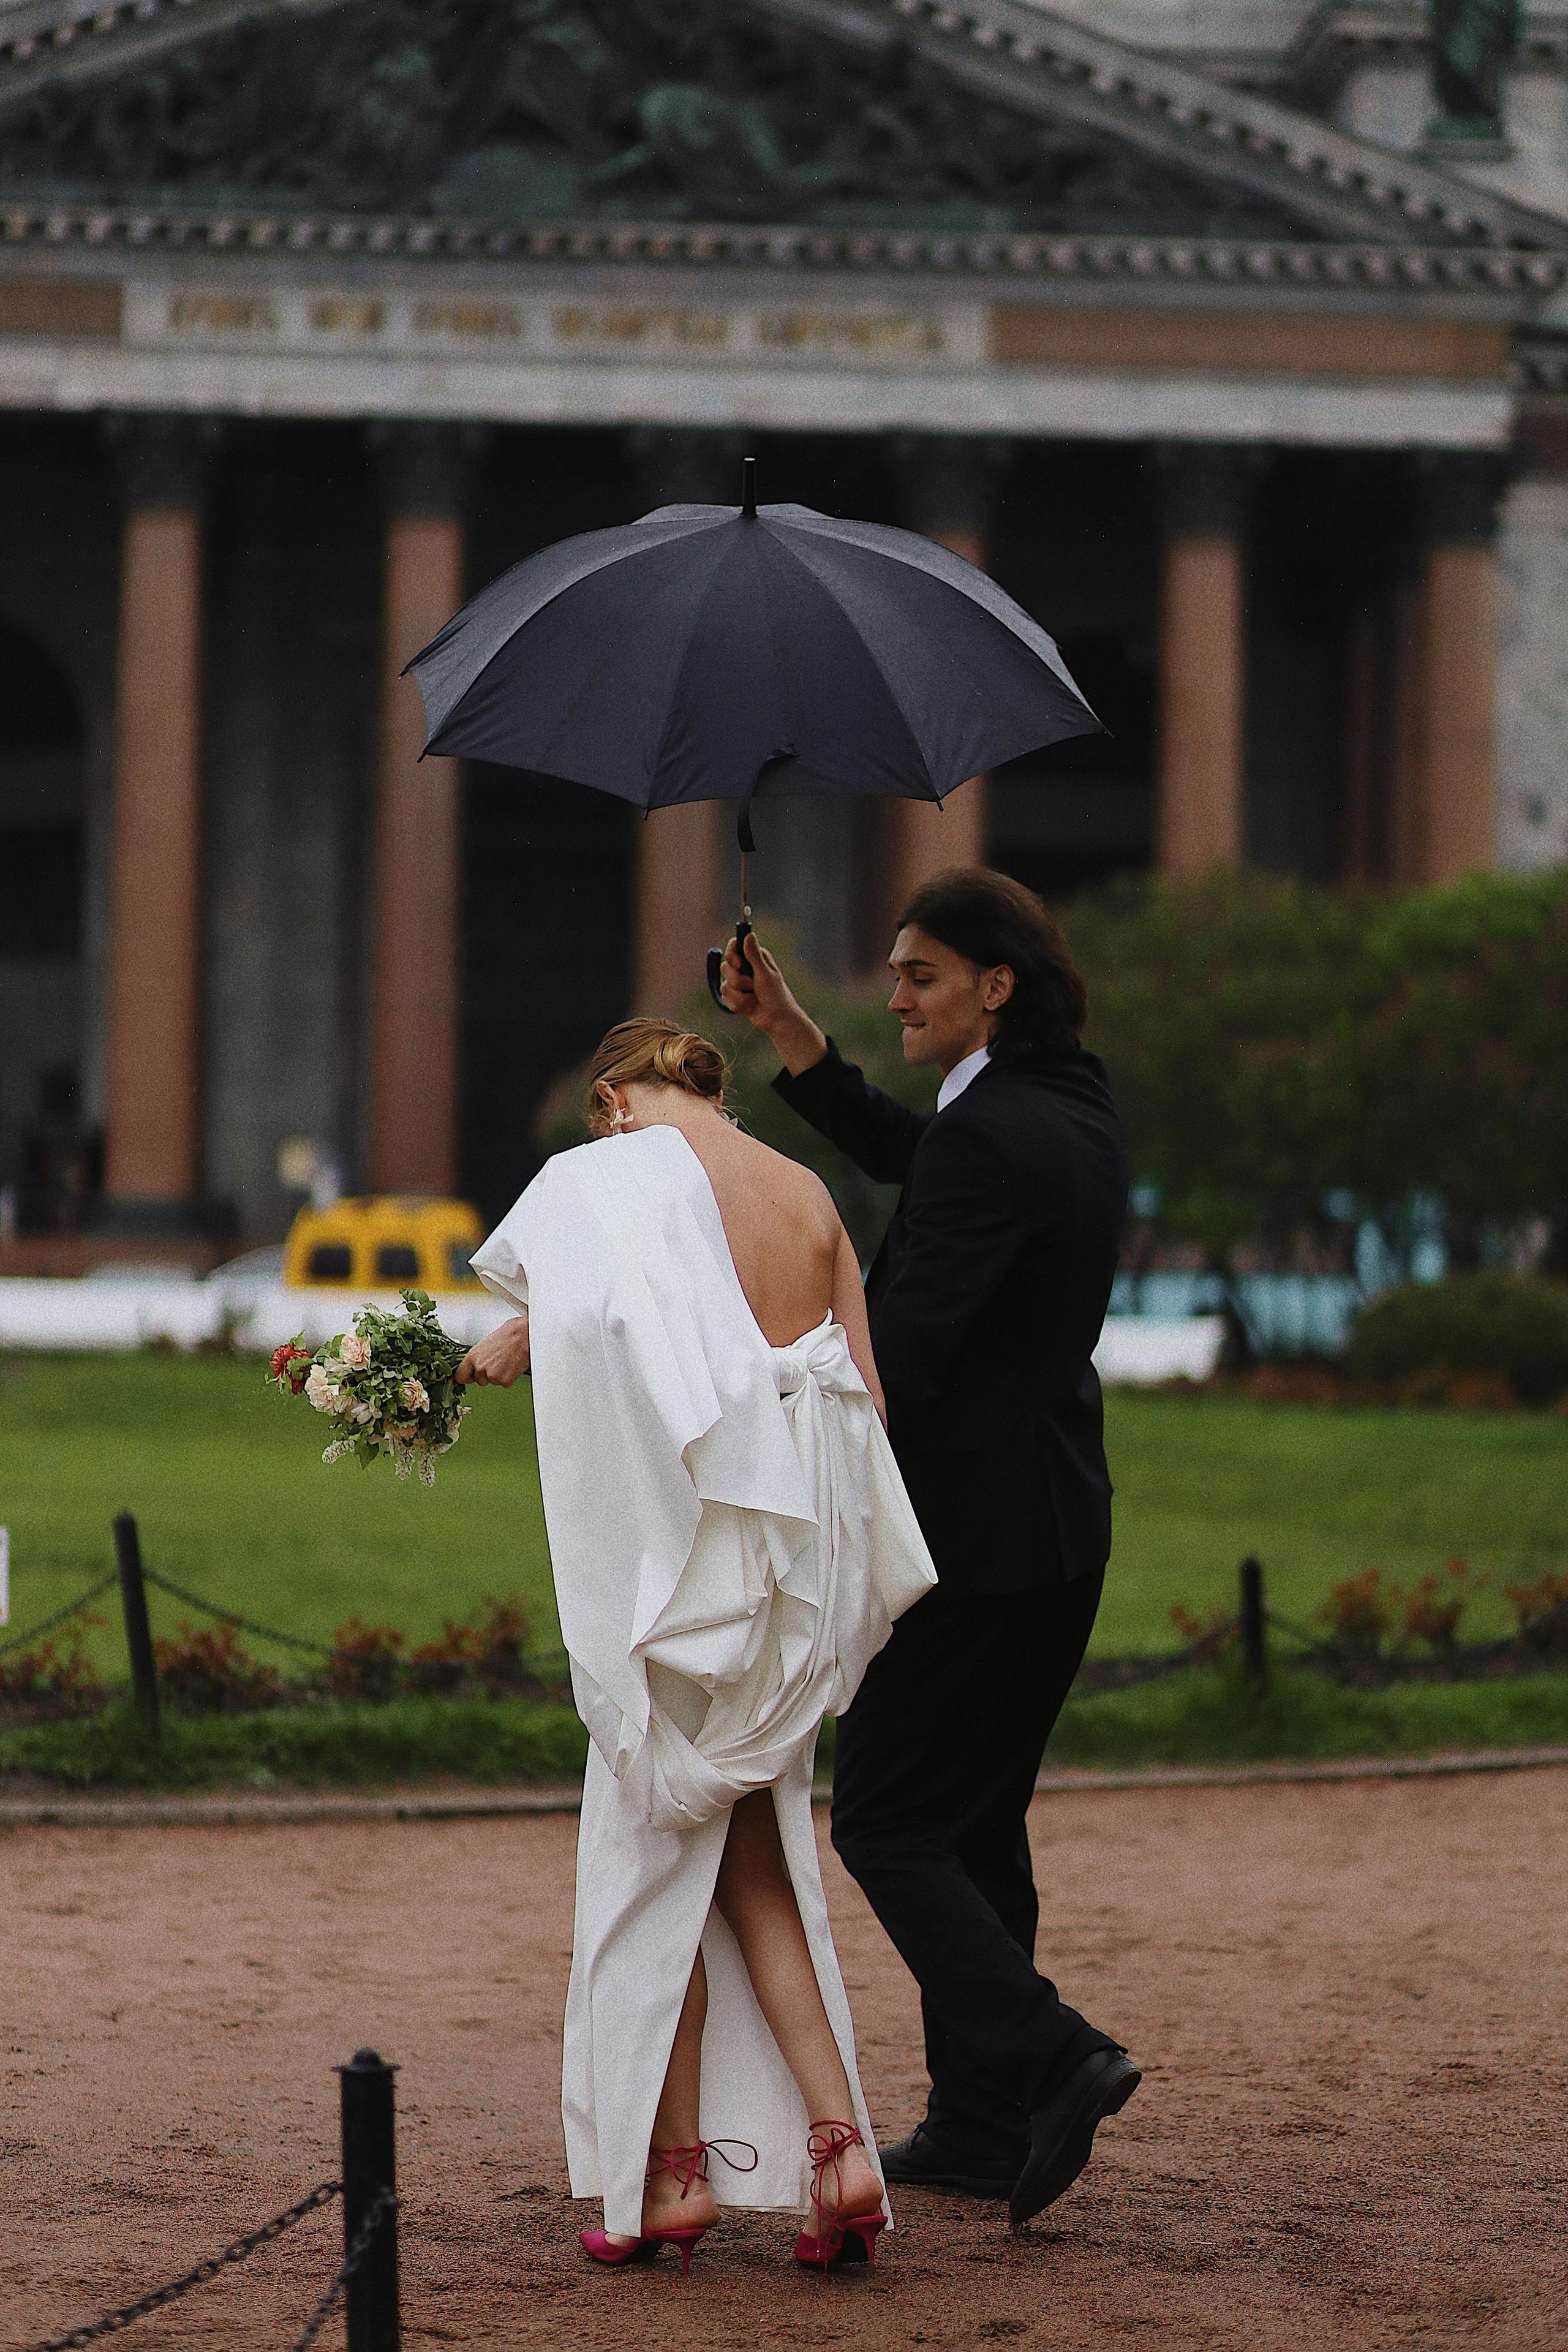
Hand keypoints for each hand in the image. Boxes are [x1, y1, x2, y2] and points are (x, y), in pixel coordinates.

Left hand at [456, 1314, 530, 1385]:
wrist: (525, 1335)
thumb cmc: (510, 1334)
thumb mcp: (486, 1342)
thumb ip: (479, 1356)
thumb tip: (478, 1361)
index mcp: (473, 1356)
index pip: (460, 1376)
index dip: (468, 1377)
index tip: (471, 1376)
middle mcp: (480, 1367)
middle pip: (479, 1380)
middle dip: (487, 1374)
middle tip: (497, 1362)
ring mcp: (492, 1375)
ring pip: (493, 1381)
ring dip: (499, 1375)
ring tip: (507, 1360)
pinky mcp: (505, 1381)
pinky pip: (505, 1383)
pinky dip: (509, 1376)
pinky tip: (513, 1365)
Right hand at [718, 931, 826, 1075]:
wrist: (777, 1019)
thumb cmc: (776, 995)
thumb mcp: (765, 974)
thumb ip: (754, 955)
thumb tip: (749, 934)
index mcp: (754, 958)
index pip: (733, 946)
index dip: (731, 955)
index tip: (738, 965)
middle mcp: (745, 968)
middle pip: (725, 967)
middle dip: (738, 981)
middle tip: (752, 986)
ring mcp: (738, 983)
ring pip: (725, 985)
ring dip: (740, 995)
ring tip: (754, 998)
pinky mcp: (735, 996)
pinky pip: (726, 998)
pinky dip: (738, 1004)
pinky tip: (749, 1006)